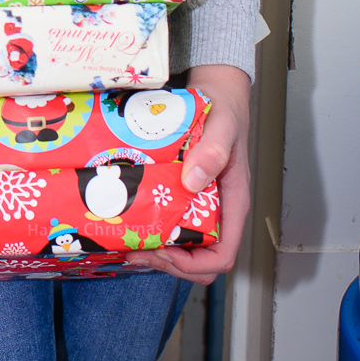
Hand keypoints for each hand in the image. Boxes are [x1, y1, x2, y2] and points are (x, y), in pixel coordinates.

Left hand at [126, 64, 251, 284]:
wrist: (218, 95)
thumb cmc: (224, 112)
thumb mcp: (222, 128)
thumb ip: (213, 152)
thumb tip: (193, 181)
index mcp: (232, 204)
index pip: (221, 256)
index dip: (193, 265)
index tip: (164, 250)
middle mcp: (218, 212)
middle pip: (198, 260)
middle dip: (168, 263)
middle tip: (134, 250)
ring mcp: (200, 206)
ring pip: (183, 248)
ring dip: (156, 251)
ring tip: (127, 242)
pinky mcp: (184, 196)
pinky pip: (171, 225)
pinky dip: (151, 230)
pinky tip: (129, 220)